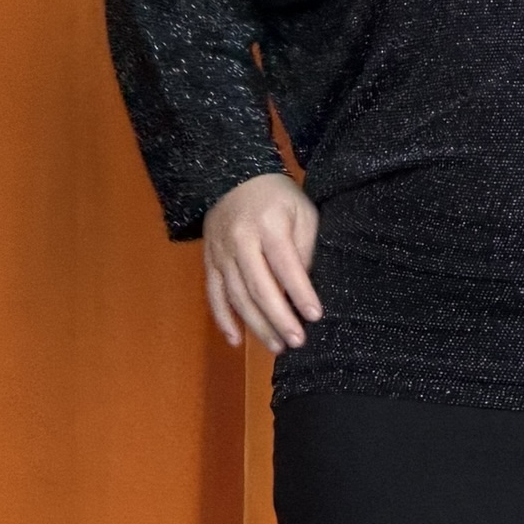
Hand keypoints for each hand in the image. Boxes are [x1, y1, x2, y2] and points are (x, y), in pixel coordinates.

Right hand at [202, 173, 322, 353]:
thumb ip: (304, 248)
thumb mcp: (302, 212)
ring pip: (237, 296)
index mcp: (268, 226)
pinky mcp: (208, 261)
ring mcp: (220, 253)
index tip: (315, 316)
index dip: (300, 293)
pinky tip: (236, 340)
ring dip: (256, 325)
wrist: (233, 177)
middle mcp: (240, 241)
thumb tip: (305, 288)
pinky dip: (223, 319)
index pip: (286, 266)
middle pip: (259, 287)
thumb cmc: (278, 197)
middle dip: (279, 318)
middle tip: (297, 342)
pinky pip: (213, 295)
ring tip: (277, 346)